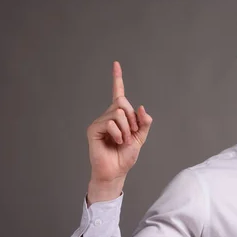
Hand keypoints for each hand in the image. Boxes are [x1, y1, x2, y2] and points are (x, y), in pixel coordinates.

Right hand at [86, 61, 152, 202]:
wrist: (115, 172)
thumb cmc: (124, 157)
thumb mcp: (140, 138)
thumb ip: (143, 123)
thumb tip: (142, 108)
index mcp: (119, 116)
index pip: (118, 94)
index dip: (117, 79)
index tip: (116, 64)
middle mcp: (108, 116)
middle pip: (122, 103)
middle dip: (132, 119)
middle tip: (130, 134)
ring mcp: (100, 122)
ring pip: (118, 113)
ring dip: (126, 129)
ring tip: (122, 141)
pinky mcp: (93, 129)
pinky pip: (110, 123)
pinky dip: (118, 134)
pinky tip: (115, 142)